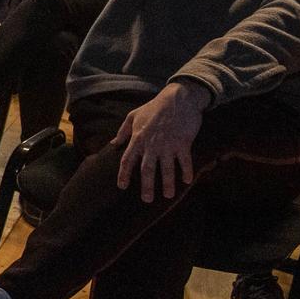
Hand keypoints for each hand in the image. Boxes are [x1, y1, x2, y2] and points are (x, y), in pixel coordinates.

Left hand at [113, 81, 209, 200]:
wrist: (178, 98)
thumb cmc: (154, 107)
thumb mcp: (134, 116)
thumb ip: (123, 131)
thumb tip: (114, 143)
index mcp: (138, 139)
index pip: (127, 160)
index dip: (124, 174)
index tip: (121, 186)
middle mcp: (152, 145)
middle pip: (147, 169)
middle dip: (146, 186)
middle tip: (146, 199)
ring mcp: (168, 145)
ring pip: (166, 169)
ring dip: (167, 184)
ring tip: (167, 195)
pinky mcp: (183, 143)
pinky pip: (185, 161)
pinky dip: (186, 171)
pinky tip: (186, 181)